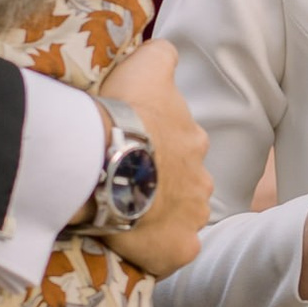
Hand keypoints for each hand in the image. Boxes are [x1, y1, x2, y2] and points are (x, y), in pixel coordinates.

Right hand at [89, 37, 212, 278]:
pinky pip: (172, 255)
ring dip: (160, 218)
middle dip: (164, 186)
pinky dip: (159, 252)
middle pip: (184, 186)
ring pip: (180, 220)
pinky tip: (137, 246)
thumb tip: (168, 51)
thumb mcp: (146, 68)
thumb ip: (162, 56)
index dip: (158, 151)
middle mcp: (201, 180)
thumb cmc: (125, 111)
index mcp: (193, 141)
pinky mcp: (179, 249)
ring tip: (128, 216)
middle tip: (129, 186)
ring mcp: (193, 217)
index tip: (135, 152)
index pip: (181, 147)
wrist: (106, 158)